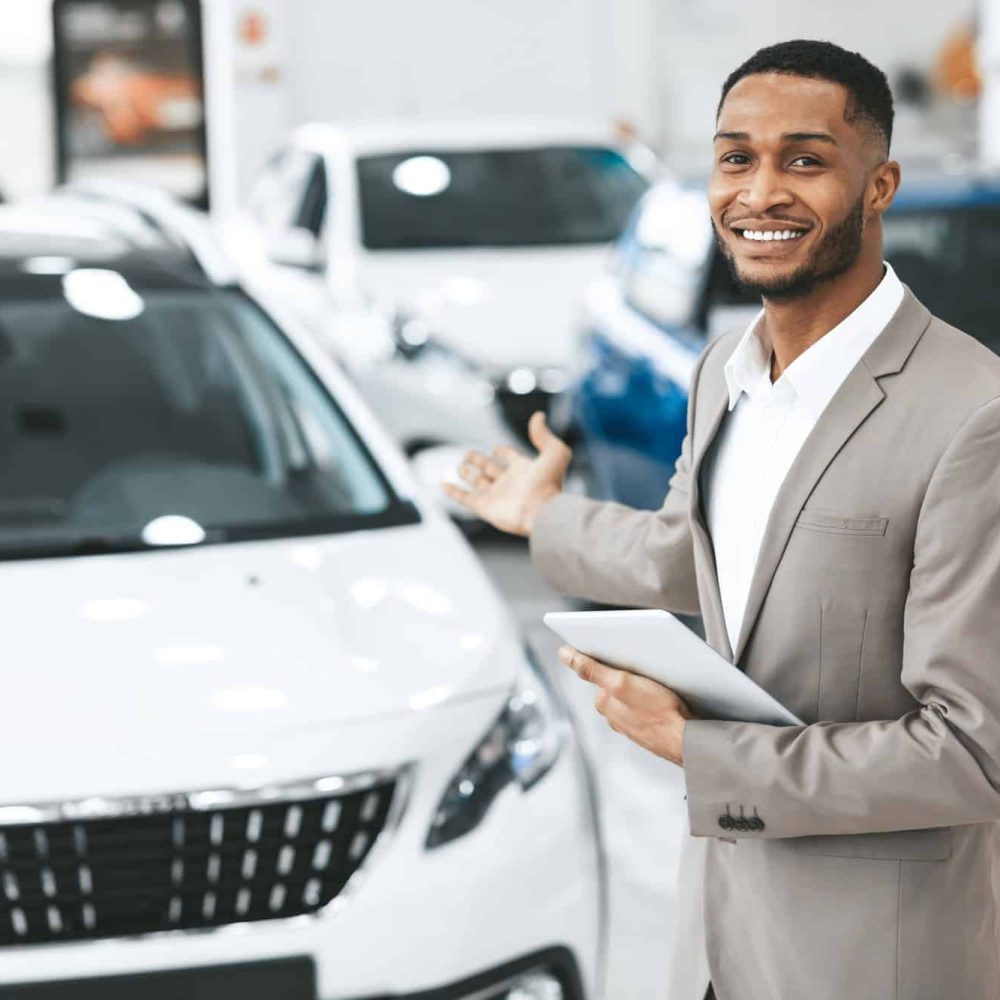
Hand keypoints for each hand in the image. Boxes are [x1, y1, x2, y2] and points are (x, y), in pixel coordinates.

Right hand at [442, 411, 571, 536]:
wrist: (540, 512)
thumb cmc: (549, 484)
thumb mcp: (554, 453)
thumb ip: (545, 435)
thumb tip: (538, 416)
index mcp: (524, 469)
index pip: (510, 458)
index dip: (503, 452)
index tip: (496, 448)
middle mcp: (509, 482)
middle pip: (489, 468)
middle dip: (479, 461)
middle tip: (467, 454)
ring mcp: (495, 495)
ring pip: (477, 482)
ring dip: (467, 474)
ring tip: (459, 465)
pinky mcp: (484, 507)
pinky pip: (464, 498)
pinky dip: (453, 492)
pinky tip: (443, 484)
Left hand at [558, 645, 693, 765]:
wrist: (687, 740)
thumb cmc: (658, 712)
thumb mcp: (622, 683)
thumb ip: (591, 669)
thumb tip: (563, 654)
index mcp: (604, 702)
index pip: (598, 669)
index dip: (608, 653)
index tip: (617, 641)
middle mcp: (613, 714)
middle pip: (615, 680)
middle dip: (627, 668)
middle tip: (644, 658)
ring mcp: (630, 722)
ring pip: (631, 693)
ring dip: (641, 682)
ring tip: (659, 677)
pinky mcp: (647, 727)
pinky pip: (645, 704)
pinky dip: (652, 696)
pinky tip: (665, 693)